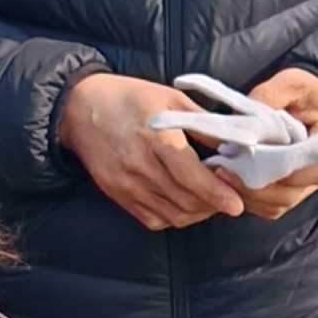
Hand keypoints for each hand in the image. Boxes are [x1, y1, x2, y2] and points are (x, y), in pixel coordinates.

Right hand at [59, 73, 247, 229]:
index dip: (216, 194)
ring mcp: (127, 185)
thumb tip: (237, 142)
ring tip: (209, 200)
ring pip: (173, 215)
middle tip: (228, 196)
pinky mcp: (119, 195)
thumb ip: (204, 123)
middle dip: (213, 204)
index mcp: (155, 140)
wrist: (80, 108)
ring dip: (197, 213)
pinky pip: (153, 219)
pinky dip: (174, 217)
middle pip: (185, 201)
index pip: (190, 176)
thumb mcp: (171, 99)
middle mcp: (140, 167)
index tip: (236, 205)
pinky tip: (182, 202)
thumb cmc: (129, 98)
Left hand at [232, 69, 317, 220]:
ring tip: (222, 174)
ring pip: (277, 205)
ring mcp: (310, 186)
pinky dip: (250, 200)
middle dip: (252, 185)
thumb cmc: (306, 92)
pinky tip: (231, 182)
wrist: (317, 103)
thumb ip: (269, 95)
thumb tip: (241, 118)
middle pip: (288, 193)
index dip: (274, 169)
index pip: (309, 170)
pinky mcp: (294, 192)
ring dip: (248, 195)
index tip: (241, 160)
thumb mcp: (291, 82)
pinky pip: (271, 207)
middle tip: (222, 169)